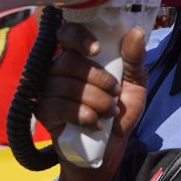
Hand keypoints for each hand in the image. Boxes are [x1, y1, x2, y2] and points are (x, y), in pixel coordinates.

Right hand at [34, 22, 146, 178]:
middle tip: (116, 94)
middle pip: (69, 61)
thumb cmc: (119, 111)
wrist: (110, 148)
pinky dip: (85, 115)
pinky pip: (60, 107)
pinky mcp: (44, 112)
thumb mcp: (135, 83)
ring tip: (110, 112)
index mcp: (78, 56)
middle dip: (99, 79)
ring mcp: (47, 90)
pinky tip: (96, 124)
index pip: (67, 33)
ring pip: (68, 85)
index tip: (96, 50)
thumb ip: (135, 58)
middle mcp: (58, 69)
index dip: (78, 37)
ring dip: (97, 100)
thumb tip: (136, 32)